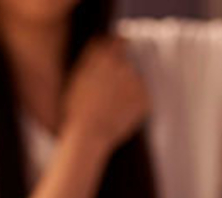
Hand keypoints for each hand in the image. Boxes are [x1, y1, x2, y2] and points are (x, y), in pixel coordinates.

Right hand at [62, 37, 149, 151]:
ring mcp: (137, 82)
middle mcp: (124, 65)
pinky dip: (132, 105)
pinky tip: (117, 114)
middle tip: (105, 92)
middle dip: (120, 73)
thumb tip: (105, 39)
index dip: (117, 48)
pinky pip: (140, 99)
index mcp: (106, 57)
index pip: (119, 41)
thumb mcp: (77, 77)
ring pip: (134, 81)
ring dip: (126, 89)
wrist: (88, 135)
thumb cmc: (77, 108)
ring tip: (109, 106)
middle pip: (127, 63)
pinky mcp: (145, 99)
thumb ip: (93, 55)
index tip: (116, 55)